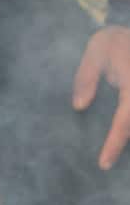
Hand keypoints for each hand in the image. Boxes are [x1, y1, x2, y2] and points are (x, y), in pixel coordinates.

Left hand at [72, 25, 129, 169]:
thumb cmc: (115, 40)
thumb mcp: (96, 51)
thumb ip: (86, 77)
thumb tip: (79, 106)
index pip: (126, 119)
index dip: (115, 143)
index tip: (104, 163)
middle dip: (124, 146)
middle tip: (105, 164)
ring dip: (127, 135)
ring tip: (110, 156)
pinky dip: (128, 127)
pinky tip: (118, 138)